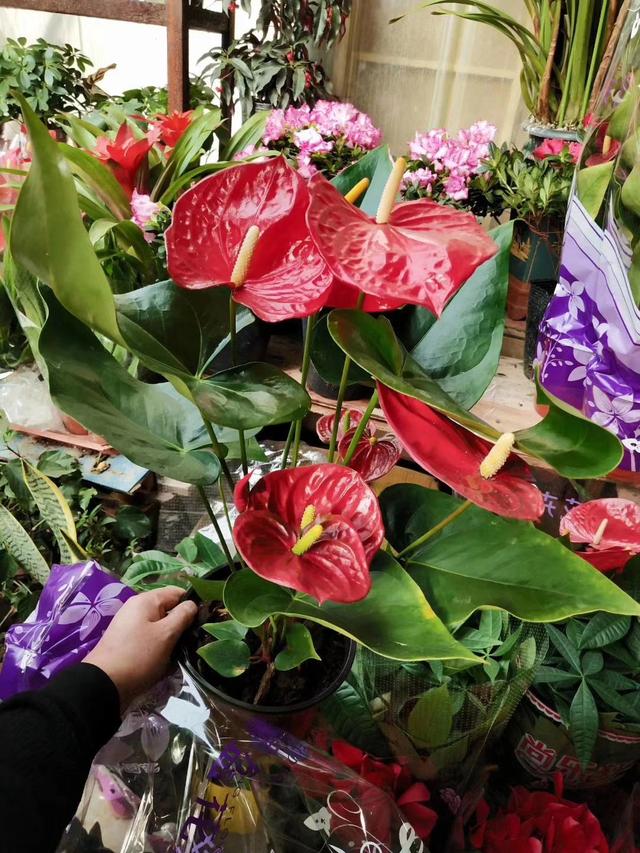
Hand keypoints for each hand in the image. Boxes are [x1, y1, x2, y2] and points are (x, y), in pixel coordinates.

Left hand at [84, 587, 197, 711]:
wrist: (103, 684)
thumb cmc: (139, 656)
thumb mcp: (166, 634)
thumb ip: (183, 616)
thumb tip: (192, 604)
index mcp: (146, 601)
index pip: (177, 592)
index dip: (191, 604)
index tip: (203, 621)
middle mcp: (136, 609)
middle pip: (167, 610)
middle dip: (181, 625)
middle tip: (191, 641)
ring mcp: (130, 626)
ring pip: (160, 627)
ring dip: (170, 640)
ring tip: (179, 655)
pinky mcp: (127, 642)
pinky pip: (149, 639)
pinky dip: (158, 648)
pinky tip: (164, 662)